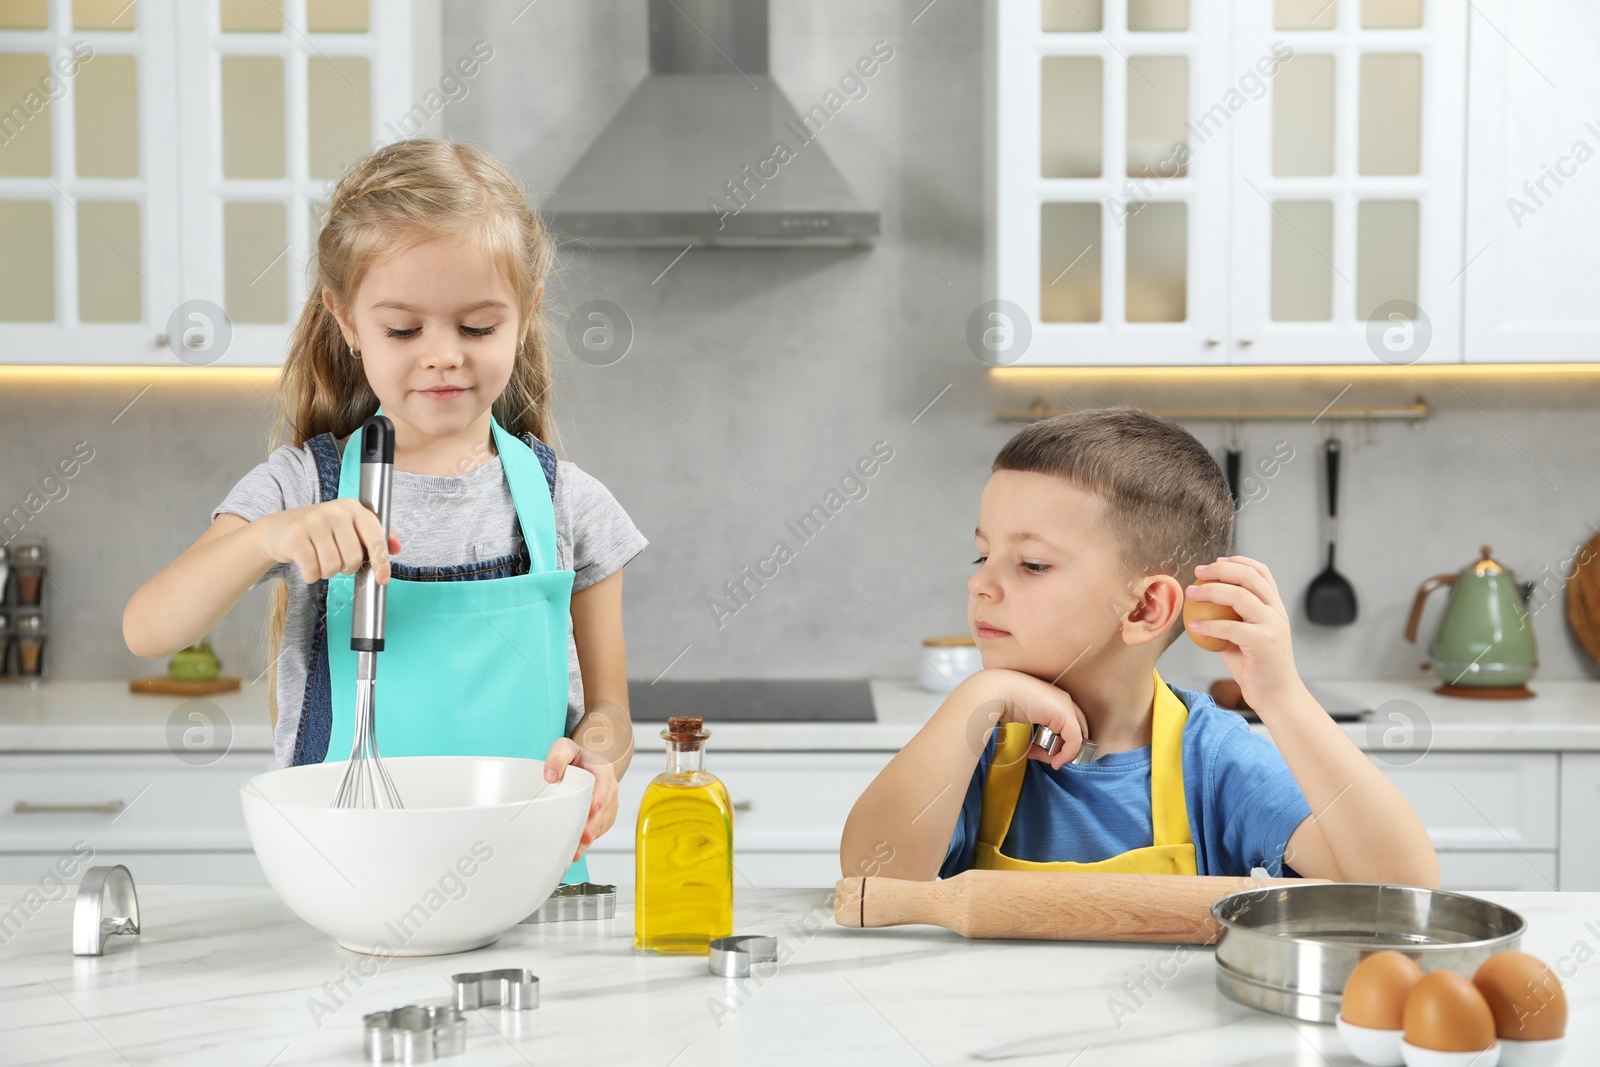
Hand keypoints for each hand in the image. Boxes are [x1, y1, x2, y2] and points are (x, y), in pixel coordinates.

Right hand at [257, 500, 402, 584]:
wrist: (278, 529)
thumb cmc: (320, 531)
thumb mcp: (349, 527)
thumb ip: (375, 535)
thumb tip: (397, 547)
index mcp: (354, 508)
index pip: (376, 538)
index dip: (382, 562)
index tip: (382, 579)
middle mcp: (335, 511)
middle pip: (354, 558)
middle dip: (347, 568)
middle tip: (337, 561)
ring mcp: (314, 521)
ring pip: (333, 566)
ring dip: (327, 572)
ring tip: (320, 560)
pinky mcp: (295, 536)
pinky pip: (312, 570)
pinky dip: (311, 575)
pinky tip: (307, 565)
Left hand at [543, 738, 618, 862]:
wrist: (587, 764)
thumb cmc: (576, 758)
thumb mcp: (565, 748)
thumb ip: (558, 757)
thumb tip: (550, 776)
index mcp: (604, 771)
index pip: (604, 787)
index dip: (599, 799)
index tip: (592, 810)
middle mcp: (610, 789)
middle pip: (604, 810)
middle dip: (594, 825)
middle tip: (583, 838)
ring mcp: (609, 804)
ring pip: (602, 822)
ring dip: (591, 836)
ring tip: (577, 850)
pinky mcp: (604, 815)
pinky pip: (600, 829)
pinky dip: (590, 839)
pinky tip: (578, 849)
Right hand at [968, 668, 1090, 768]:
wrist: (998, 691)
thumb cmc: (1005, 702)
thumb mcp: (1025, 719)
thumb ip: (1037, 733)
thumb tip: (1042, 752)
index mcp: (1054, 697)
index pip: (1070, 723)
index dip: (1065, 742)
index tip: (1050, 755)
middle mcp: (1064, 699)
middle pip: (1078, 730)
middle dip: (1068, 749)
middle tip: (1055, 761)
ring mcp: (1066, 705)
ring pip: (1077, 736)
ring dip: (1063, 753)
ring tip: (1044, 758)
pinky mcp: (1065, 714)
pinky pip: (1074, 740)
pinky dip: (1067, 754)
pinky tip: (1055, 762)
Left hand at [1185, 556, 1306, 713]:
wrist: (1277, 695)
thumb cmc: (1256, 667)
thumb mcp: (1242, 637)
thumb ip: (1229, 618)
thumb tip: (1200, 601)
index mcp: (1274, 606)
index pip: (1261, 572)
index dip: (1238, 561)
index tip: (1215, 561)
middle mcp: (1276, 611)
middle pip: (1249, 577)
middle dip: (1220, 569)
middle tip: (1198, 572)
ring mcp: (1272, 625)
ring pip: (1240, 596)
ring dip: (1211, 591)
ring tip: (1191, 593)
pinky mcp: (1264, 642)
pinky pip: (1230, 627)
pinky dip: (1209, 624)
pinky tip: (1193, 625)